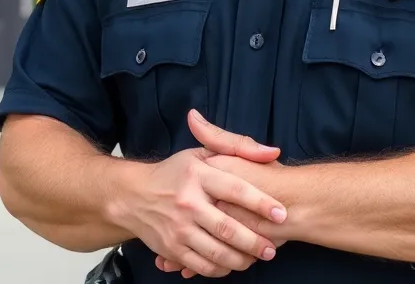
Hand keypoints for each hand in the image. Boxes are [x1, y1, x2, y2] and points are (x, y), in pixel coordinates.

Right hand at [116, 110, 287, 278]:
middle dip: (255, 242)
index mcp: (197, 175)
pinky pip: (203, 266)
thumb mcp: (201, 153)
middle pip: (227, 228)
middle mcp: (187, 202)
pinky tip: (233, 263)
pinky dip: (222, 269)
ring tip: (257, 257)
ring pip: (217, 252)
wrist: (133, 195)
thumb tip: (273, 151)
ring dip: (242, 259)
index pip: (234, 189)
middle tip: (272, 247)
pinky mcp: (171, 248)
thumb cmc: (175, 173)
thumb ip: (238, 146)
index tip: (281, 213)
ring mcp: (178, 228)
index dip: (260, 202)